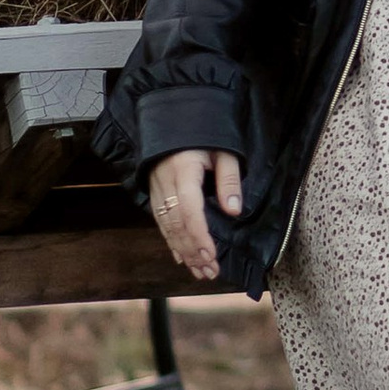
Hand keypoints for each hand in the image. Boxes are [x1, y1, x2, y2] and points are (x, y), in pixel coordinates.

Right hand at [149, 147, 236, 281]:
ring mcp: (156, 189)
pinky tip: (182, 258)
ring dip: (183, 252)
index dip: (199, 235)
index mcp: (182, 170)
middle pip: (177, 224)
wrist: (175, 117)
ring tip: (201, 271)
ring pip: (167, 227)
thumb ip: (229, 179)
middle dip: (193, 251)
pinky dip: (172, 242)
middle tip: (210, 272)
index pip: (189, 209)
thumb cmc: (204, 134)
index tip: (211, 254)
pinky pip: (161, 222)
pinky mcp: (154, 193)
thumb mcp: (223, 150)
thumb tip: (234, 211)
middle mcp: (165, 183)